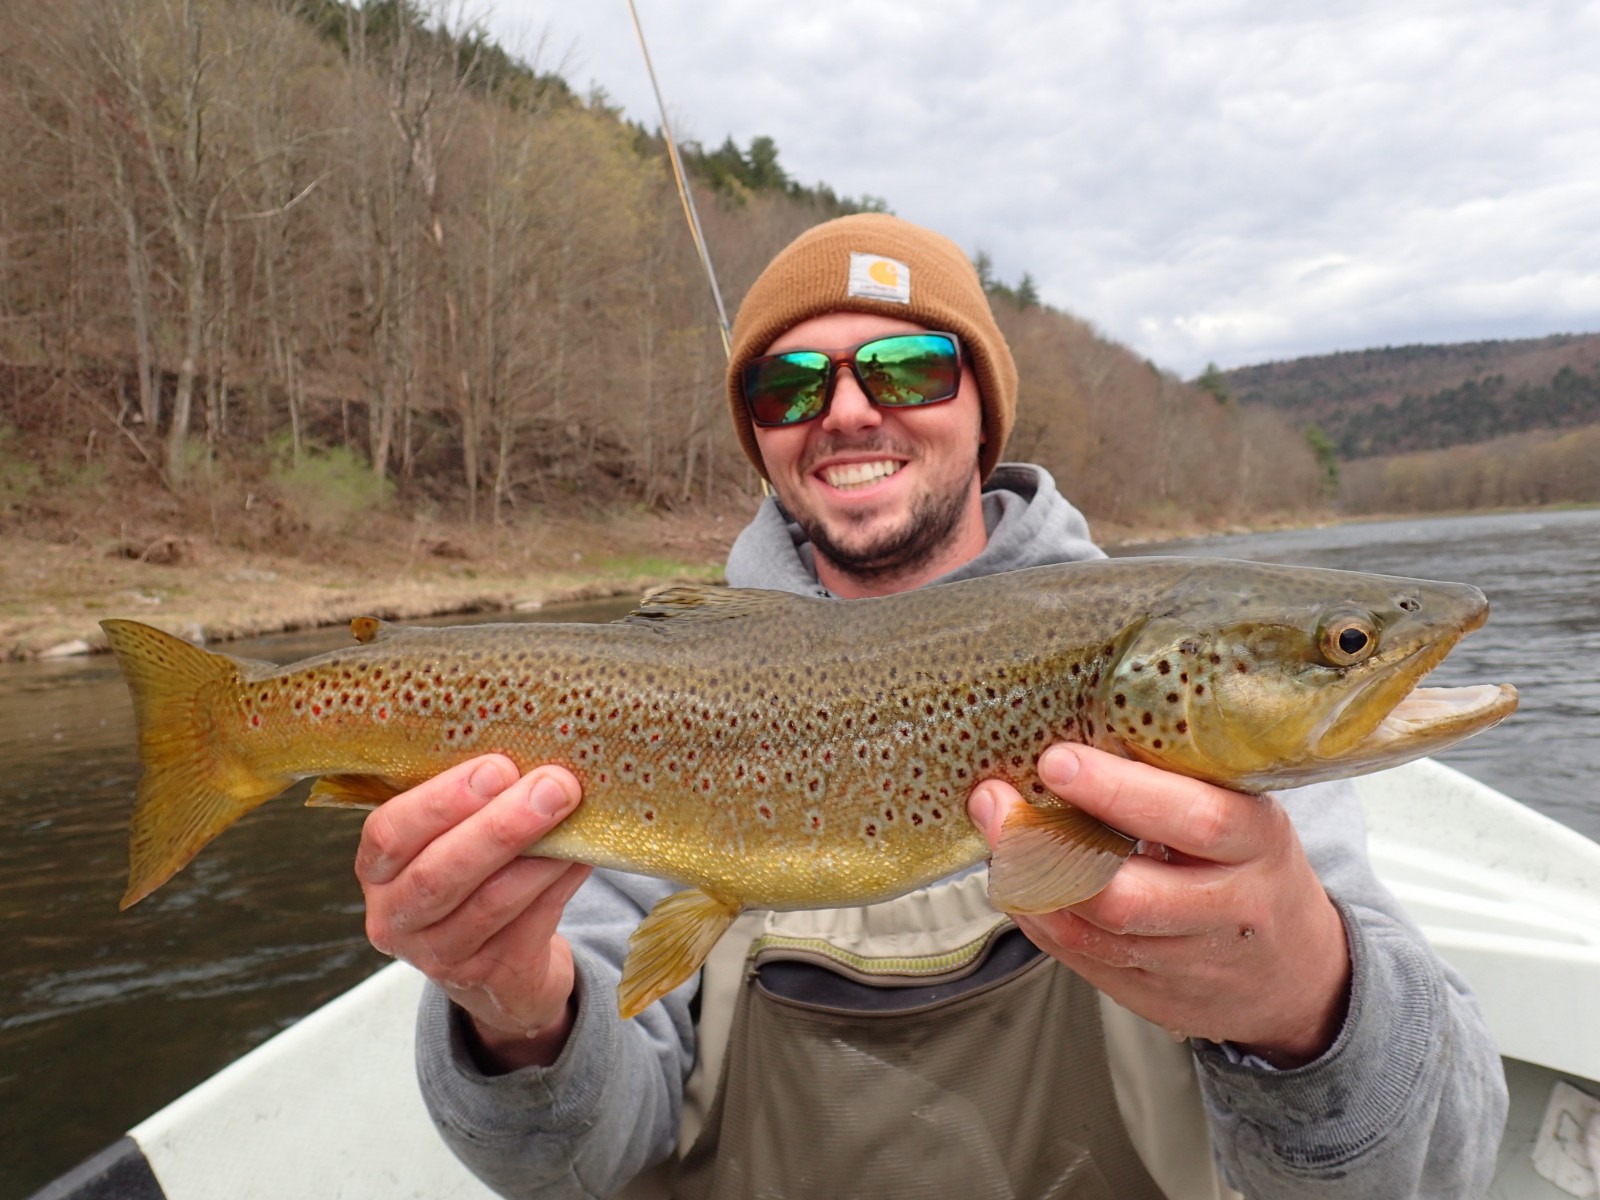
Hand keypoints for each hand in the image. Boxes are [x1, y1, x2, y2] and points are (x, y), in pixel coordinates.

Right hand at [356, 755, 590, 1071]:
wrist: (503, 966)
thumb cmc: (477, 877)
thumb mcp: (455, 837)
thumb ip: (475, 801)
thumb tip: (535, 751)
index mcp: (378, 870)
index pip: (389, 834)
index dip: (441, 800)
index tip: (498, 767)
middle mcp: (397, 917)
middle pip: (439, 874)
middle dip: (500, 826)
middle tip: (553, 786)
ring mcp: (440, 955)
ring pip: (490, 902)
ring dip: (540, 854)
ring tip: (573, 813)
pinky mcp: (492, 975)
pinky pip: (530, 923)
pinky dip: (560, 882)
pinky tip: (583, 853)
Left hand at [969, 744, 1349, 1067]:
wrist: (1298, 975)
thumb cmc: (1252, 867)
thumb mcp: (1244, 813)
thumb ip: (1181, 783)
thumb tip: (1081, 730)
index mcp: (1257, 844)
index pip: (1193, 820)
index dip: (1118, 792)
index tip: (1056, 760)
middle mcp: (1228, 909)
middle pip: (1127, 896)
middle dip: (1046, 848)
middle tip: (995, 801)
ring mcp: (1189, 962)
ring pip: (1091, 933)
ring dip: (1027, 882)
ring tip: (996, 833)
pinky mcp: (1153, 996)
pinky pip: (1079, 957)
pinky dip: (1037, 916)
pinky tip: (1017, 879)